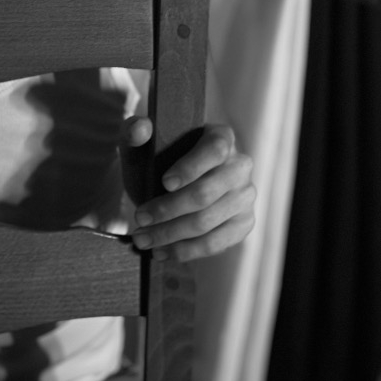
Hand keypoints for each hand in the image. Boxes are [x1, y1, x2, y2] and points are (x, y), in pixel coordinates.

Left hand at [125, 119, 254, 261]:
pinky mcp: (243, 224)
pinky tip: (162, 251)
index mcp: (222, 136)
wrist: (171, 181)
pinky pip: (217, 243)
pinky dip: (186, 251)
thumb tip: (139, 129)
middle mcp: (240, 166)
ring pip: (208, 222)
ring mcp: (245, 197)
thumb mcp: (143, 141)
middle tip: (139, 218)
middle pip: (206, 193)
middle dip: (168, 210)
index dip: (191, 168)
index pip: (214, 151)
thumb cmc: (159, 156)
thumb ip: (135, 130)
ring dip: (171, 235)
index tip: (164, 182)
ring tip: (143, 239)